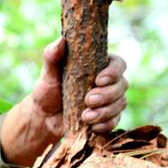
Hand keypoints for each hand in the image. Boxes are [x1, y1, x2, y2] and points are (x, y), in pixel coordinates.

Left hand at [0, 38, 128, 166]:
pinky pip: (115, 121)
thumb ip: (52, 56)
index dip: (114, 72)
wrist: (44, 116)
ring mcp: (110, 101)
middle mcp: (109, 82)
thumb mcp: (48, 73)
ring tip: (85, 116)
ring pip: (120, 104)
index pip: (119, 64)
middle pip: (122, 85)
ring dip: (105, 111)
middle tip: (88, 100)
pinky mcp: (107, 118)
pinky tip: (92, 127)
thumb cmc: (48, 90)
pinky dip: (105, 125)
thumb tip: (60, 41)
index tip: (98, 80)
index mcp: (99, 66)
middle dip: (107, 94)